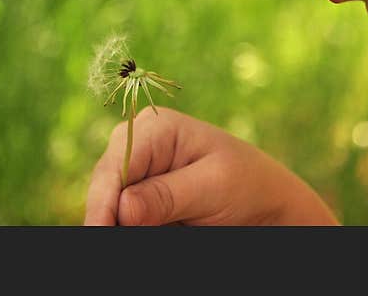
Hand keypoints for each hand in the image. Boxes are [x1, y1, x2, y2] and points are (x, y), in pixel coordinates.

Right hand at [84, 107, 338, 225]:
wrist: (266, 205)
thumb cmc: (247, 185)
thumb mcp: (213, 187)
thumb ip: (167, 195)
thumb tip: (123, 208)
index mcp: (156, 127)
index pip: (116, 163)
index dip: (103, 199)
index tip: (101, 230)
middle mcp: (137, 145)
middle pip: (105, 183)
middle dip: (105, 215)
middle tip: (107, 240)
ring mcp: (136, 173)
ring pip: (108, 205)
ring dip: (115, 222)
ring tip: (162, 229)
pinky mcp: (138, 199)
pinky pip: (121, 217)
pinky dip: (125, 227)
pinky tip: (146, 230)